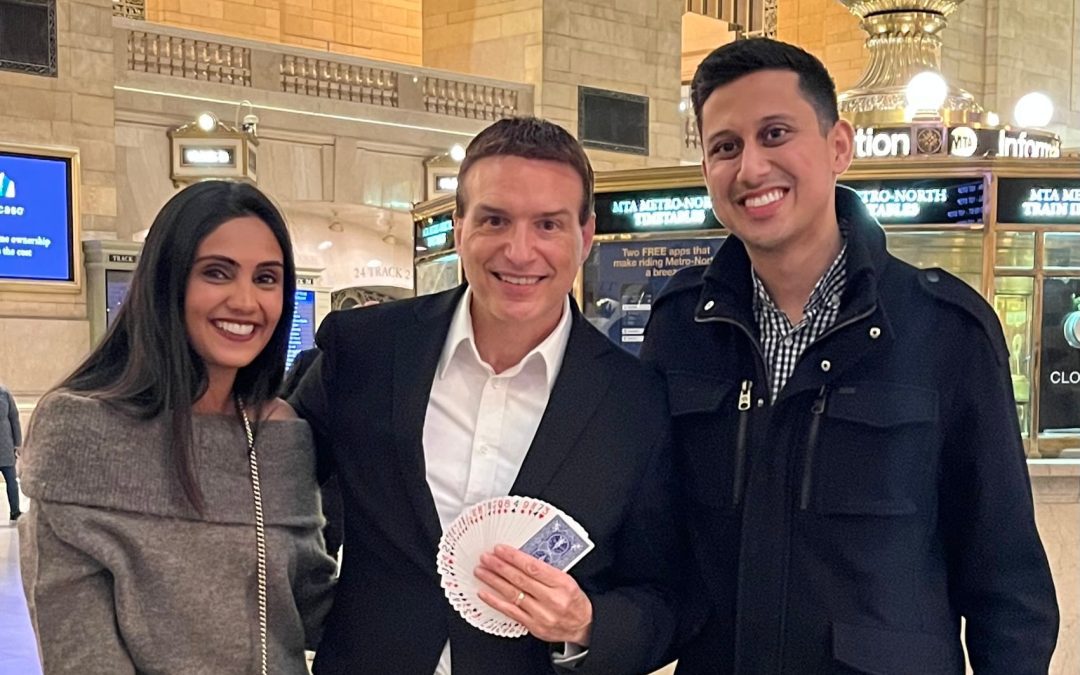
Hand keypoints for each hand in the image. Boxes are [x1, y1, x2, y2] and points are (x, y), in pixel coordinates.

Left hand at [475, 544, 592, 644]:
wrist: (583, 626)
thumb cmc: (574, 600)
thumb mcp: (568, 580)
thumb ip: (547, 570)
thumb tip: (521, 558)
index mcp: (562, 583)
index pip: (533, 567)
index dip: (514, 557)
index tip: (500, 550)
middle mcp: (552, 599)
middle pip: (520, 579)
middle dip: (500, 566)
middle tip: (486, 558)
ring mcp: (541, 614)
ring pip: (512, 594)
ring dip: (494, 581)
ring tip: (482, 571)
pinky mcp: (533, 626)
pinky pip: (510, 611)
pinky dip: (495, 601)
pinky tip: (485, 593)